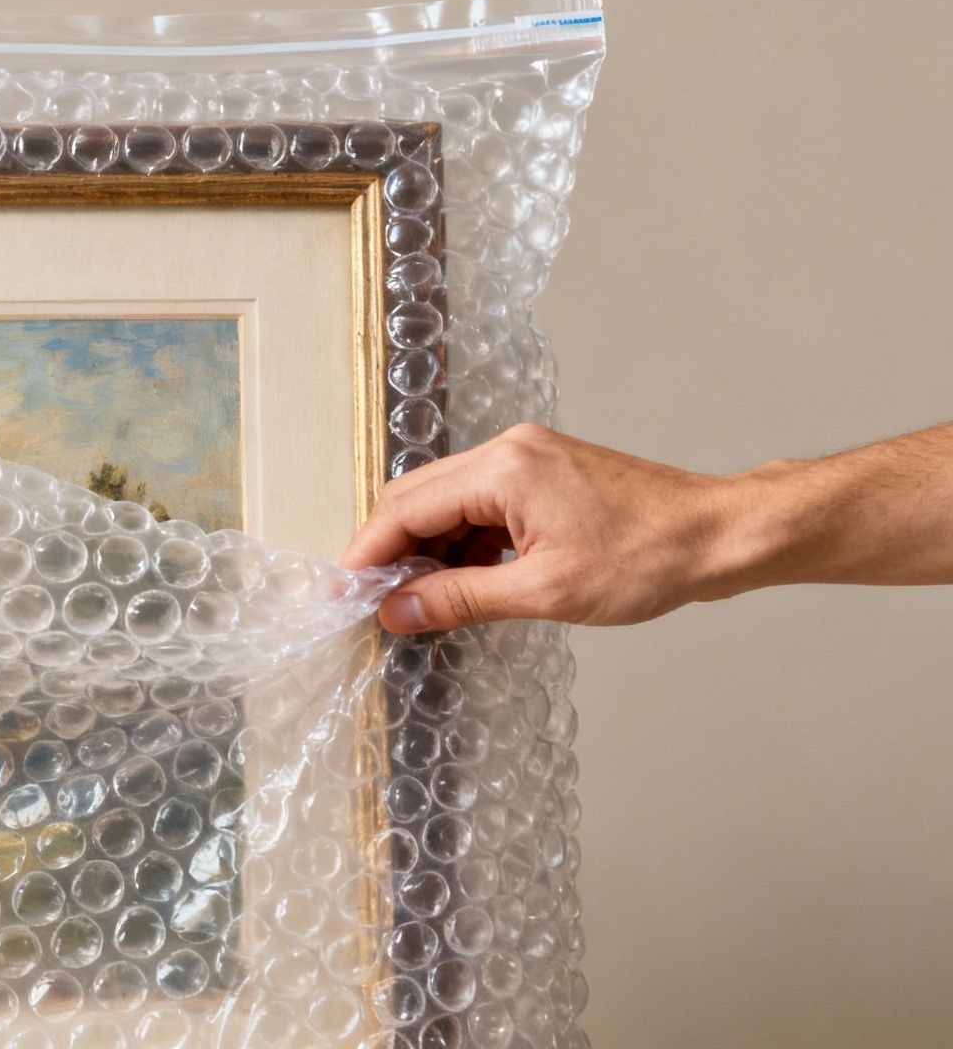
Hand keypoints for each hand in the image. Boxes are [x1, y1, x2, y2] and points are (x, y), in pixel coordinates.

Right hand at [340, 424, 739, 632]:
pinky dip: (463, 543)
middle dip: (388, 551)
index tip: (341, 594)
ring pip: (448, 502)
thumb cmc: (649, 557)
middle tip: (369, 603)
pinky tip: (467, 580)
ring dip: (427, 551)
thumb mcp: (544, 591)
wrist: (720, 535)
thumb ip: (459, 599)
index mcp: (503, 468)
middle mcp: (508, 450)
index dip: (366, 554)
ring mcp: (528, 458)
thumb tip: (396, 611)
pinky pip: (481, 504)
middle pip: (417, 498)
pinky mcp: (545, 474)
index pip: (405, 509)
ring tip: (421, 602)